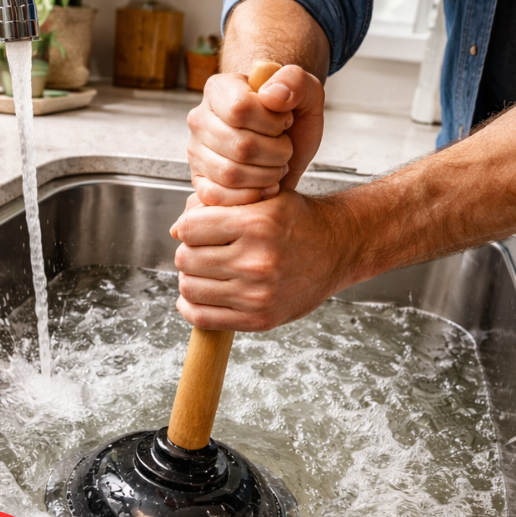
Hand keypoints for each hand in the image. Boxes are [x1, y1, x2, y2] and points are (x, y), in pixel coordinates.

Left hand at [170, 189, 354, 330]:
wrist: (338, 249)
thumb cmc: (299, 221)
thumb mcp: (265, 197)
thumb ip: (220, 205)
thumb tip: (177, 229)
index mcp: (256, 225)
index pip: (189, 228)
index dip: (188, 226)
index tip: (197, 229)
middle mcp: (256, 261)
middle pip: (185, 259)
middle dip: (189, 251)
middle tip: (203, 250)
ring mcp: (257, 294)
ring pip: (189, 287)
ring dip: (190, 278)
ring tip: (206, 270)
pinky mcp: (259, 319)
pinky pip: (202, 317)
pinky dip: (191, 305)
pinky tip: (201, 294)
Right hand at [186, 64, 324, 206]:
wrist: (285, 140)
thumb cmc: (291, 115)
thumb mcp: (306, 91)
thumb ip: (295, 82)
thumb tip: (272, 96)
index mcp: (219, 89)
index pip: (240, 109)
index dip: (272, 122)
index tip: (285, 122)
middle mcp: (200, 119)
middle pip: (240, 145)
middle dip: (276, 153)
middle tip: (286, 149)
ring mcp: (196, 151)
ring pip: (230, 174)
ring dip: (266, 176)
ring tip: (277, 166)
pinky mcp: (199, 180)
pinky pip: (218, 196)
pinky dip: (250, 196)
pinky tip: (266, 186)